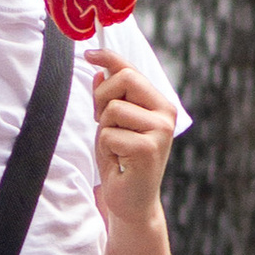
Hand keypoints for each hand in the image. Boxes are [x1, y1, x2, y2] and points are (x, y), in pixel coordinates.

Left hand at [92, 52, 176, 229]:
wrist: (132, 201)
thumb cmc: (122, 160)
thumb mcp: (112, 124)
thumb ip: (110, 98)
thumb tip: (99, 71)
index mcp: (159, 103)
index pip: (132, 70)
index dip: (109, 58)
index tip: (88, 53)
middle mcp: (165, 113)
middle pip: (125, 79)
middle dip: (102, 97)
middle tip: (101, 121)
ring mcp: (160, 130)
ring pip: (114, 109)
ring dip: (104, 129)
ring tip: (115, 147)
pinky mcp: (149, 148)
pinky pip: (111, 134)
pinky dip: (106, 148)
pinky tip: (119, 161)